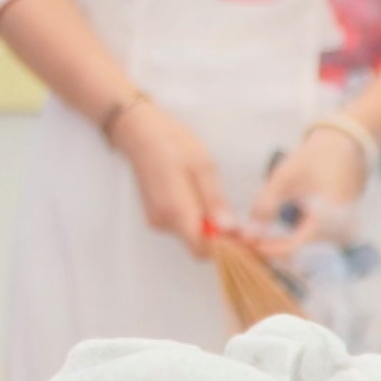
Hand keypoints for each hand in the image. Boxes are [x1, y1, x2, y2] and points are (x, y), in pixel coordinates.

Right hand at [105, 98, 225, 247]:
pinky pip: (180, 225)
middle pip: (197, 244)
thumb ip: (215, 200)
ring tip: (212, 196)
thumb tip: (229, 228)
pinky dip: (193, 217)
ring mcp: (157, 219)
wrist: (140, 132)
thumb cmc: (172, 142)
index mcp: (176, 210)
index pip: (201, 248)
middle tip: (234, 215)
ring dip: (206, 224)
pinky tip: (196, 195)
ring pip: (189, 235)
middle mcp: (163, 220)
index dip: (224, 247)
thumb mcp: (203, 166)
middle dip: (218, 236)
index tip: (240, 235)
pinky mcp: (155, 215)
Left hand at [244, 123, 370, 252]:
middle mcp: (341, 232)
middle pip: (301, 254)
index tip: (248, 243)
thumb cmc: (316, 157)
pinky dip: (295, 243)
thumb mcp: (285, 177)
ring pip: (308, 253)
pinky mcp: (341, 232)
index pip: (295, 247)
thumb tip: (247, 233)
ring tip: (259, 239)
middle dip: (273, 250)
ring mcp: (344, 234)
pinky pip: (316, 246)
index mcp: (329, 218)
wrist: (345, 145)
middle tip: (249, 241)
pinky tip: (277, 237)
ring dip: (283, 249)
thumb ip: (265, 205)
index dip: (269, 249)